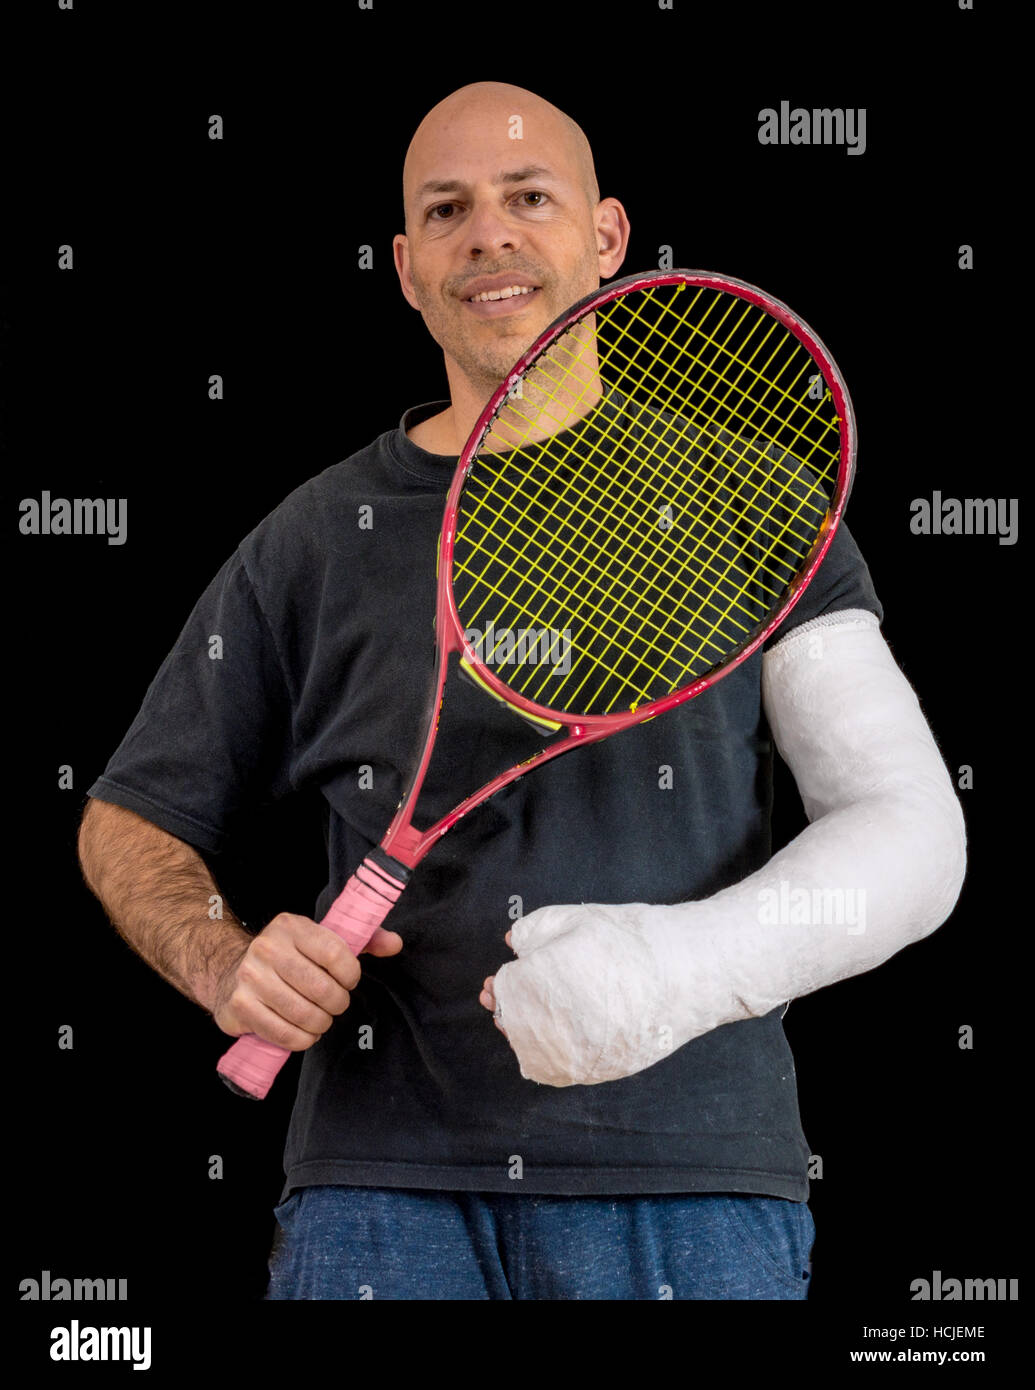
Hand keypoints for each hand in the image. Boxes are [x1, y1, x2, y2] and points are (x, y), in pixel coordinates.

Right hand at [213, 911, 402, 1050]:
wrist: (231, 971)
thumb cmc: (289, 958)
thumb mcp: (321, 940)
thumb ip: (362, 940)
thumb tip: (395, 944)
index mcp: (291, 926)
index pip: (334, 953)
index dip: (350, 975)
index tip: (349, 981)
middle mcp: (267, 948)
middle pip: (321, 988)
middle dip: (337, 1003)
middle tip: (336, 1005)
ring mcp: (250, 977)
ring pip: (304, 1014)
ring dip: (321, 1023)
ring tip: (321, 1019)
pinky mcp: (240, 1006)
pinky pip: (283, 1033)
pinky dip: (302, 1039)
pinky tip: (305, 1033)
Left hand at [479, 902, 687, 1086]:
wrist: (685, 973)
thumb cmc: (630, 941)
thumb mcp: (573, 918)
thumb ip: (532, 931)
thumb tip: (513, 945)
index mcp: (533, 986)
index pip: (501, 990)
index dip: (507, 976)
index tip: (515, 970)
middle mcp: (545, 1029)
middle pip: (510, 1023)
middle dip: (511, 1003)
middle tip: (525, 989)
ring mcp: (569, 1057)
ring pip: (529, 1050)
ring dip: (528, 1031)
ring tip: (548, 1007)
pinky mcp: (592, 1073)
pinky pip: (556, 1068)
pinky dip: (553, 1051)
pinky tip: (567, 1030)